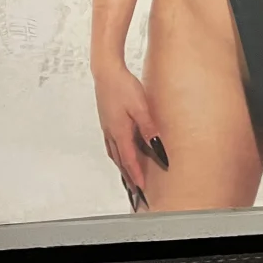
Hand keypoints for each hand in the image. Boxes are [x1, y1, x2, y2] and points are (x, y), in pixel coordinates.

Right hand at [93, 63, 167, 211]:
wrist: (106, 72)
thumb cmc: (122, 86)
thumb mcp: (140, 107)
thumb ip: (148, 127)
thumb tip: (156, 145)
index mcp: (120, 132)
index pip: (129, 159)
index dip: (136, 174)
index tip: (142, 188)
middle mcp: (111, 133)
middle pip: (120, 160)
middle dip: (128, 175)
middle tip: (135, 190)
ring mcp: (107, 127)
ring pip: (114, 153)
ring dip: (121, 166)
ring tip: (128, 176)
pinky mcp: (106, 120)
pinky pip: (111, 143)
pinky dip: (117, 153)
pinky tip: (120, 151)